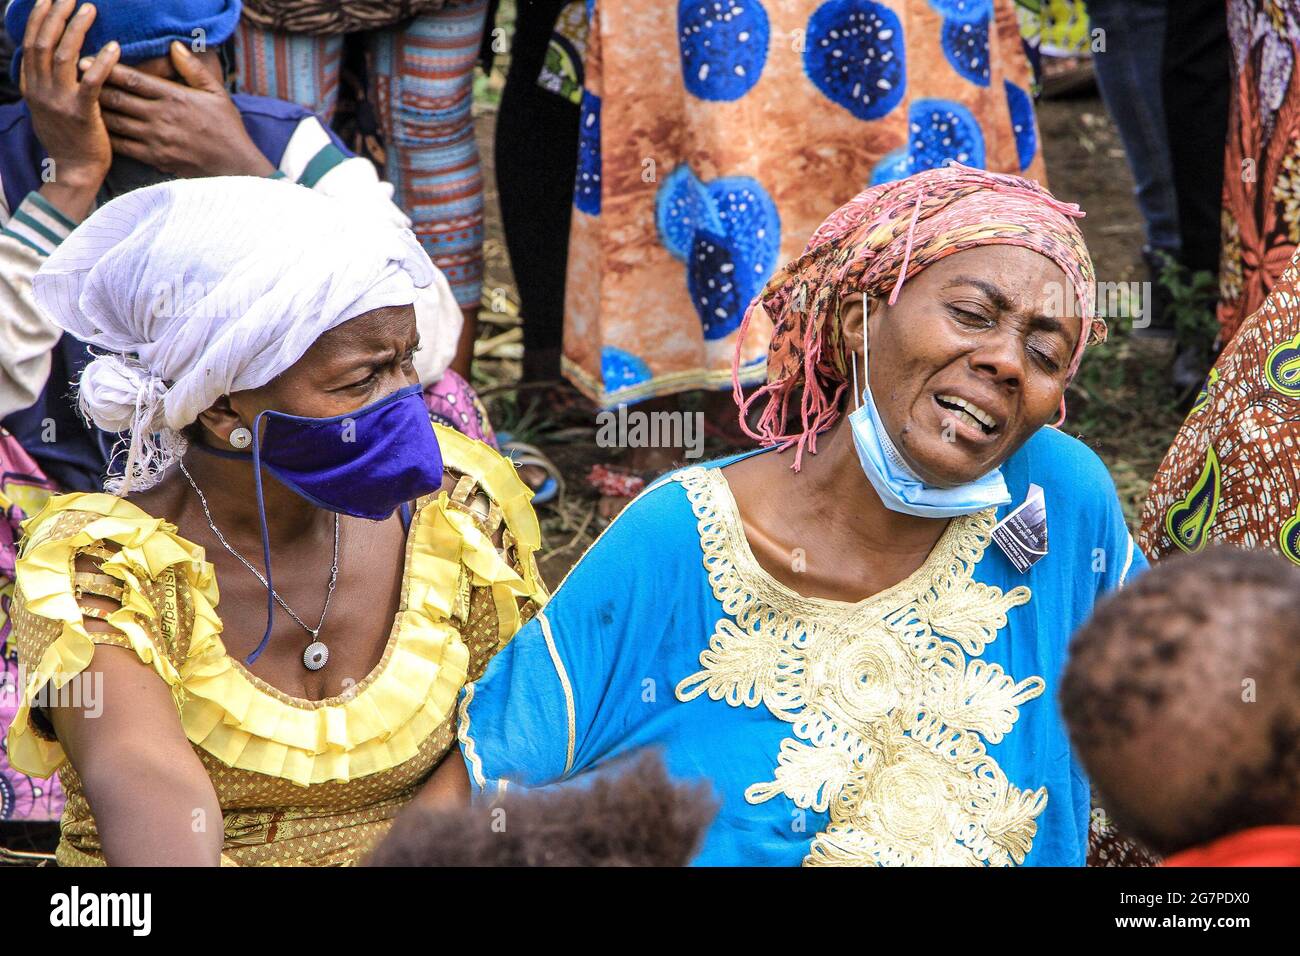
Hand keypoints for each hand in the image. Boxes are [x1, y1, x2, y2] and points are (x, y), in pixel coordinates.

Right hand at [20, 0, 118, 202]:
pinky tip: (113, 46)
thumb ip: (45, 82)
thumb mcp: (46, 107)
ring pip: (64, 56)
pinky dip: (101, 61)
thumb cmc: (68, 139)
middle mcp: (41, 90)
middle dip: (56, 15)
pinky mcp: (82, 114)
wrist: (74, 171)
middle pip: (44, 43)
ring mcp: (60, 102)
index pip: (31, 43)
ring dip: (77, 29)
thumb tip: (46, 59)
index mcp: (32, 86)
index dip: (39, 18)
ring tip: (90, 10)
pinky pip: (92, 82)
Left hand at [97, 41, 273, 178]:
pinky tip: (97, 131)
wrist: (236, 167)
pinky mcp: (155, 159)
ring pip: (115, 122)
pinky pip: (123, 146)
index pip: (132, 79)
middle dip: (93, 87)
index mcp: (174, 97)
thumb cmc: (227, 129)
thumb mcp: (216, 94)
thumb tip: (174, 46)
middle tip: (74, 79)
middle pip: (117, 99)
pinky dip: (107, 137)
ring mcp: (156, 139)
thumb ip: (193, 70)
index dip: (106, 68)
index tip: (87, 60)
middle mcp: (161, 117)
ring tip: (80, 103)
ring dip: (96, 112)